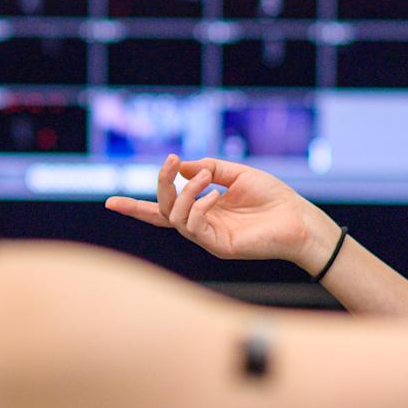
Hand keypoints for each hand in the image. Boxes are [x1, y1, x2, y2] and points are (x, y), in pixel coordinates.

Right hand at [104, 155, 338, 270]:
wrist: (299, 219)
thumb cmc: (273, 198)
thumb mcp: (237, 174)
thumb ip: (209, 168)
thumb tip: (181, 165)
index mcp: (203, 208)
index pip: (163, 209)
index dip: (136, 207)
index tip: (109, 203)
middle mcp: (201, 225)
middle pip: (163, 209)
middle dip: (160, 184)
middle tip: (171, 161)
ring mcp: (208, 238)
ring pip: (175, 217)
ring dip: (184, 192)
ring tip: (204, 177)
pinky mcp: (219, 246)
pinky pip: (194, 226)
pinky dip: (198, 206)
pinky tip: (215, 196)